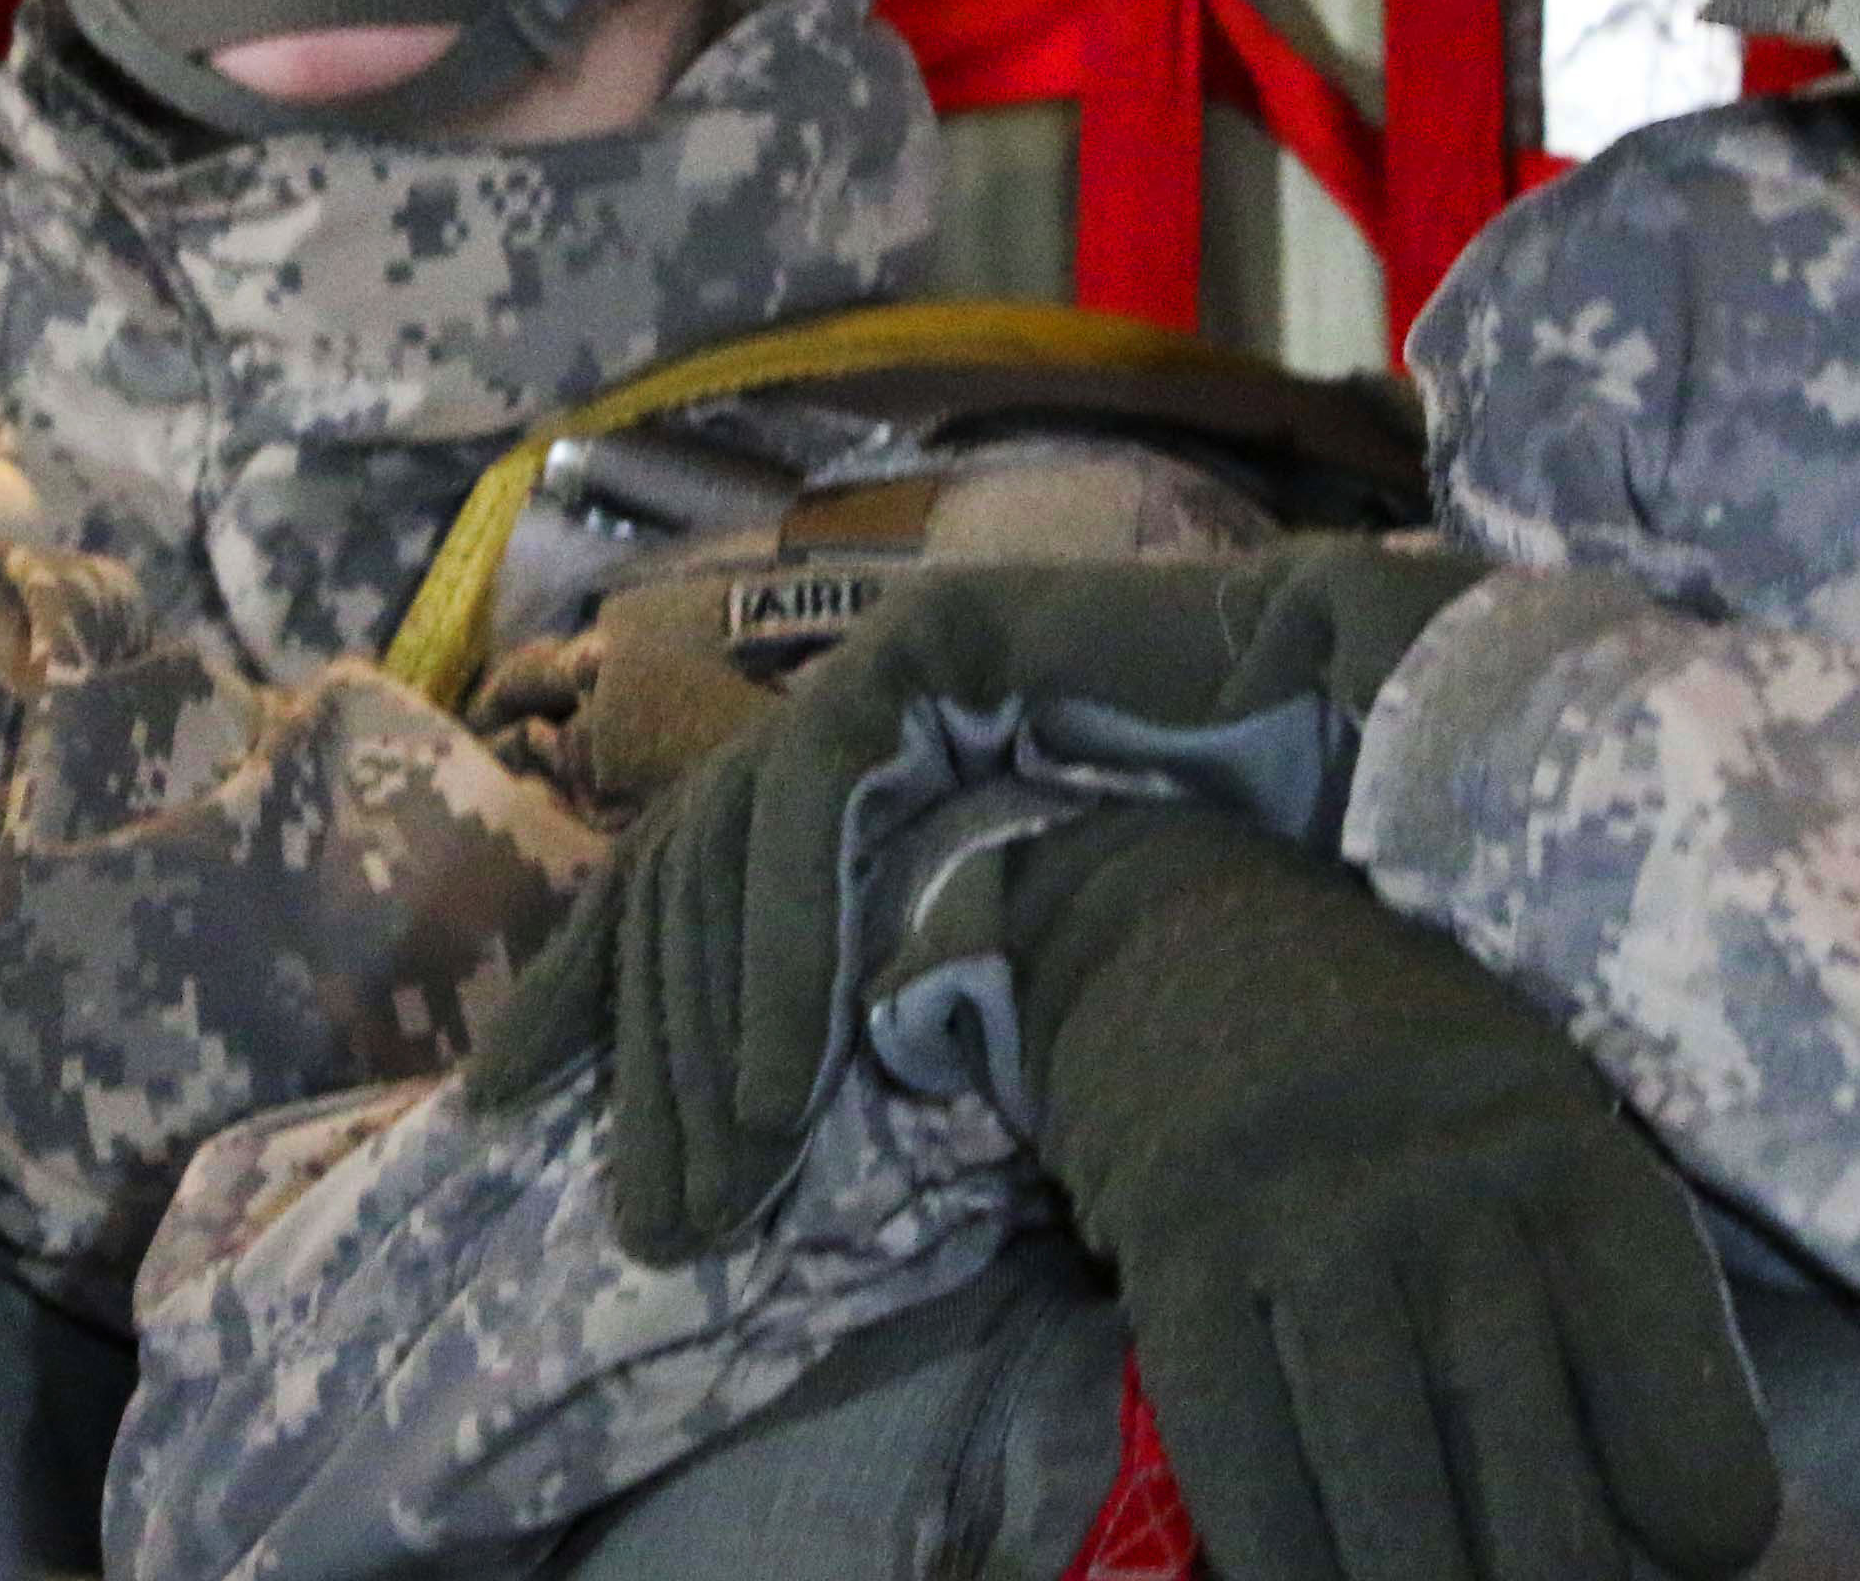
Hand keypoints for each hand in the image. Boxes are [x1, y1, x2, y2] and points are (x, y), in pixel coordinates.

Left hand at [466, 542, 1483, 1257]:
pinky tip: (770, 1080)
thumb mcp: (1008, 952)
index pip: (673, 876)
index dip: (584, 991)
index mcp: (849, 770)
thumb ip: (898, 992)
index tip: (506, 1107)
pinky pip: (810, 803)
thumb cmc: (1217, 862)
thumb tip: (769, 1127)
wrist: (1354, 742)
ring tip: (709, 1187)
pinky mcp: (930, 644)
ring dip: (707, 1037)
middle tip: (643, 1215)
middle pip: (678, 876)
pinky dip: (782, 950)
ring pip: (725, 850)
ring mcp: (880, 663)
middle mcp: (845, 707)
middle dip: (640, 1058)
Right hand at [1011, 810, 1775, 1580]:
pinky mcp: (1174, 1240)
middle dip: (1544, 1580)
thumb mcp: (1539, 1125)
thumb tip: (1657, 1533)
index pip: (1678, 1418)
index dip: (1688, 1528)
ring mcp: (1303, 1209)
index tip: (1660, 1550)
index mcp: (1576, 1156)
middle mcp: (1450, 1181)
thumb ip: (1600, 1301)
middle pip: (1534, 1483)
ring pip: (1386, 1488)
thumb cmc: (1394, 1062)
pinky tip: (1307, 1573)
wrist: (1187, 921)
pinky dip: (1282, 1554)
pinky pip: (1240, 1455)